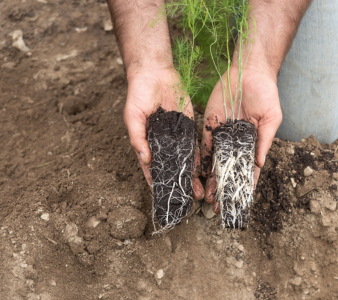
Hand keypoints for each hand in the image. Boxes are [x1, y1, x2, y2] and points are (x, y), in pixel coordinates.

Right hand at [124, 68, 203, 200]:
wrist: (155, 73)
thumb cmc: (138, 94)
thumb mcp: (133, 116)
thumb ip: (138, 138)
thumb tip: (145, 160)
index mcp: (147, 143)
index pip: (151, 168)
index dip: (156, 183)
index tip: (162, 197)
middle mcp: (162, 143)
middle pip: (171, 167)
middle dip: (179, 184)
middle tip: (189, 200)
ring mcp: (176, 136)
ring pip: (185, 160)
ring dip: (192, 176)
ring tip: (200, 192)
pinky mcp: (188, 127)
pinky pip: (194, 145)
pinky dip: (199, 159)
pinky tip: (205, 172)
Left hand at [201, 67, 282, 212]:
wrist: (248, 71)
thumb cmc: (266, 93)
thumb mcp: (270, 119)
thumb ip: (264, 141)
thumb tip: (260, 164)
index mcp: (252, 143)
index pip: (248, 169)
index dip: (244, 186)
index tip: (241, 202)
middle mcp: (236, 143)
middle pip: (229, 170)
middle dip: (224, 188)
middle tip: (218, 207)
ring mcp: (222, 135)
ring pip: (215, 162)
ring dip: (211, 179)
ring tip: (207, 197)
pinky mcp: (209, 126)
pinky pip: (203, 145)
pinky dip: (200, 161)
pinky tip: (198, 175)